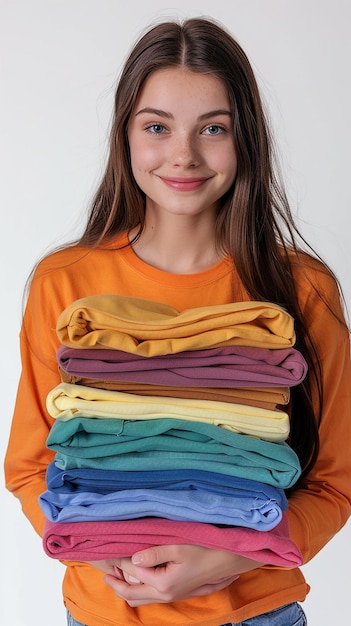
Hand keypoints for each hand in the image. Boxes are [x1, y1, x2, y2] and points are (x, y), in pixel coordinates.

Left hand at [99, 545, 262, 606]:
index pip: (133, 573)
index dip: (120, 562)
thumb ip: (154, 553)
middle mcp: (165, 594)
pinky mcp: (176, 594)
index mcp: (163, 583)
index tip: (111, 551)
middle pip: (132, 595)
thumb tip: (134, 557)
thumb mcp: (178, 547)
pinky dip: (139, 593)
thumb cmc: (204, 551)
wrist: (226, 562)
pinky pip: (151, 598)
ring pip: (141, 600)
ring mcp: (171, 596)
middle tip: (104, 574)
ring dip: (126, 591)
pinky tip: (138, 583)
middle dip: (116, 585)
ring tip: (116, 579)